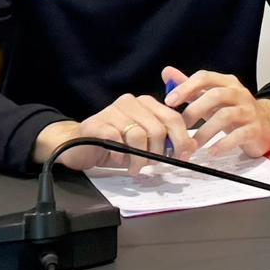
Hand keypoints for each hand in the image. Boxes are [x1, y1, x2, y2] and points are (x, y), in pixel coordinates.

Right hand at [32, 92, 196, 173]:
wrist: (79, 145)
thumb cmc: (116, 145)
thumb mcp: (146, 143)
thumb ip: (166, 141)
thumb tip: (190, 148)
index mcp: (147, 104)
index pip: (173, 118)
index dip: (181, 139)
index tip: (182, 157)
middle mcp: (132, 102)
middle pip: (157, 128)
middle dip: (158, 152)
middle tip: (151, 165)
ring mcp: (113, 111)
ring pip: (138, 135)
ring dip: (139, 158)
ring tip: (134, 167)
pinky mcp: (97, 124)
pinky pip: (116, 139)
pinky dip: (121, 155)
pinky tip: (119, 160)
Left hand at [162, 66, 269, 156]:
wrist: (267, 125)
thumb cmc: (234, 110)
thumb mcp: (212, 96)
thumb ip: (190, 87)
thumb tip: (167, 73)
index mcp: (227, 83)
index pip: (205, 77)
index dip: (186, 87)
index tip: (169, 101)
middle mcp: (239, 93)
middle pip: (215, 95)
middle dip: (194, 110)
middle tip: (180, 126)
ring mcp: (248, 111)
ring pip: (225, 116)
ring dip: (205, 131)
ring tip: (192, 144)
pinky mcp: (255, 129)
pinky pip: (239, 135)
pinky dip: (223, 144)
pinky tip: (212, 151)